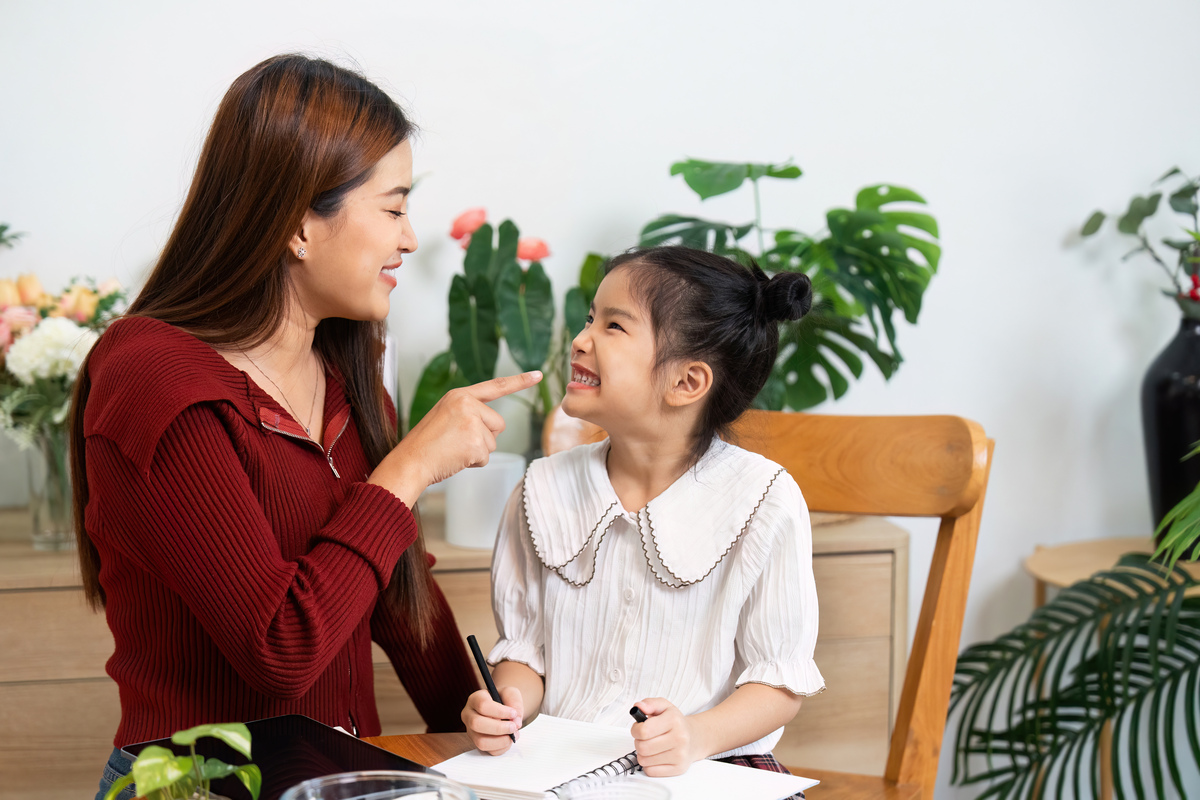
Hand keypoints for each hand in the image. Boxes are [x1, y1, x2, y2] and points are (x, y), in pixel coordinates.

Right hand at [370, 371, 542, 505]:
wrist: (410, 461)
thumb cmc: (426, 443)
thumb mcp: (445, 415)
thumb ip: (468, 413)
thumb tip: (492, 426)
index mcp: (459, 395)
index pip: (496, 386)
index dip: (519, 381)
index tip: (539, 375)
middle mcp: (467, 404)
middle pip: (498, 424)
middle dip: (484, 438)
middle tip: (457, 442)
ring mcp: (472, 423)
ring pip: (493, 442)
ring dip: (477, 451)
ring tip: (453, 449)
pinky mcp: (475, 443)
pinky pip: (486, 457)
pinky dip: (473, 463)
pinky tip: (455, 458)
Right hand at [462, 686, 523, 755]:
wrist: (503, 708)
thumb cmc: (504, 699)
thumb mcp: (511, 693)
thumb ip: (515, 703)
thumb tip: (516, 721)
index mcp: (475, 699)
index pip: (482, 705)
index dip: (499, 711)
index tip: (513, 713)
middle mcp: (469, 716)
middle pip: (476, 724)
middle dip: (498, 728)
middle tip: (513, 727)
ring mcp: (472, 731)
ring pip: (481, 741)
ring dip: (501, 740)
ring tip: (513, 734)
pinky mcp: (478, 743)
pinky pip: (489, 751)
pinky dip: (503, 747)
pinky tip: (509, 738)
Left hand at [630, 698, 698, 776]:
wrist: (694, 738)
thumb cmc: (675, 723)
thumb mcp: (664, 706)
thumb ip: (649, 703)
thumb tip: (638, 707)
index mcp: (674, 720)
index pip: (643, 731)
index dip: (635, 729)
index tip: (639, 728)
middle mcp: (680, 738)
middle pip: (642, 747)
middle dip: (638, 742)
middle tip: (645, 738)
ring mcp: (680, 755)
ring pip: (644, 760)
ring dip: (643, 754)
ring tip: (651, 746)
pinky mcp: (678, 769)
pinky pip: (650, 771)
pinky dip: (649, 765)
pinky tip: (656, 756)